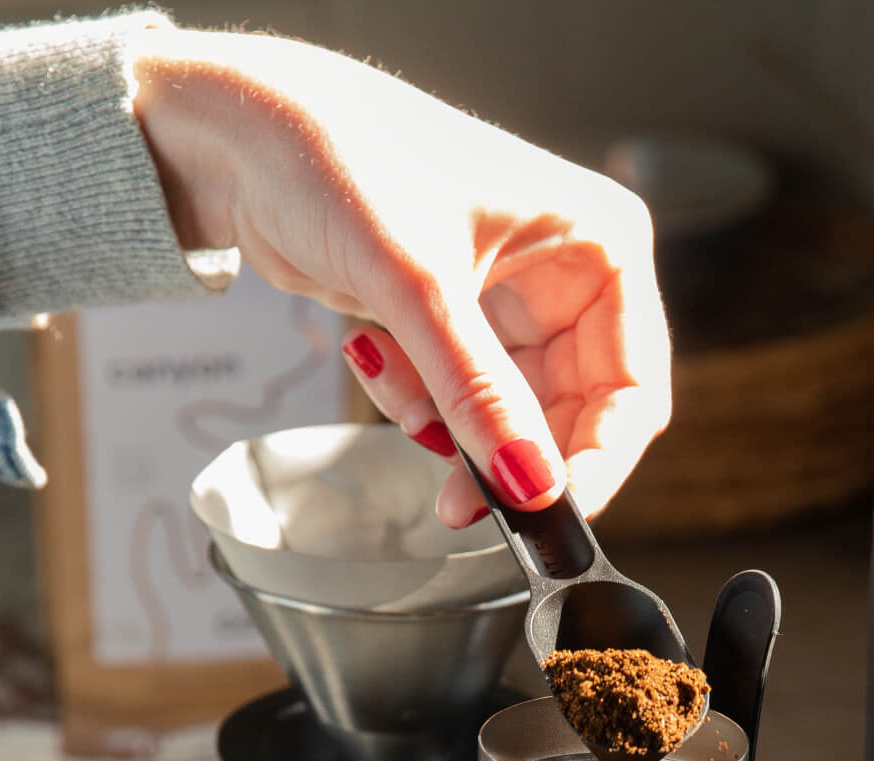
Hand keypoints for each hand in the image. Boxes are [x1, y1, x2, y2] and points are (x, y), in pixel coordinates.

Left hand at [130, 28, 670, 526]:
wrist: (241, 136)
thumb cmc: (337, 157)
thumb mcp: (420, 286)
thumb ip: (479, 393)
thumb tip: (533, 484)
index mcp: (599, 240)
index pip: (632, 383)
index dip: (598, 457)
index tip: (550, 511)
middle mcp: (569, 269)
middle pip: (575, 411)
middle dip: (510, 453)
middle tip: (460, 500)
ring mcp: (516, 298)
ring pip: (514, 415)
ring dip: (452, 428)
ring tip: (394, 389)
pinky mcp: (463, 321)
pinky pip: (464, 400)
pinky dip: (421, 402)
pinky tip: (376, 356)